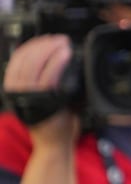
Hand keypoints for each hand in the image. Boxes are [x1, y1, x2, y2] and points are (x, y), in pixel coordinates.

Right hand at [2, 35, 79, 151]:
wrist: (55, 145)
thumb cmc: (52, 121)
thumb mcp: (41, 98)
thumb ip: (40, 81)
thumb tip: (49, 58)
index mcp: (14, 91)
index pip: (16, 61)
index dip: (30, 46)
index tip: (44, 39)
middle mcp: (17, 94)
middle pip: (25, 60)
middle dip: (42, 45)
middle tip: (59, 39)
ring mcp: (29, 98)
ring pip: (34, 66)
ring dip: (50, 50)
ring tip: (63, 44)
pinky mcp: (43, 103)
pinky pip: (48, 78)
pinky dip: (56, 63)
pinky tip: (65, 54)